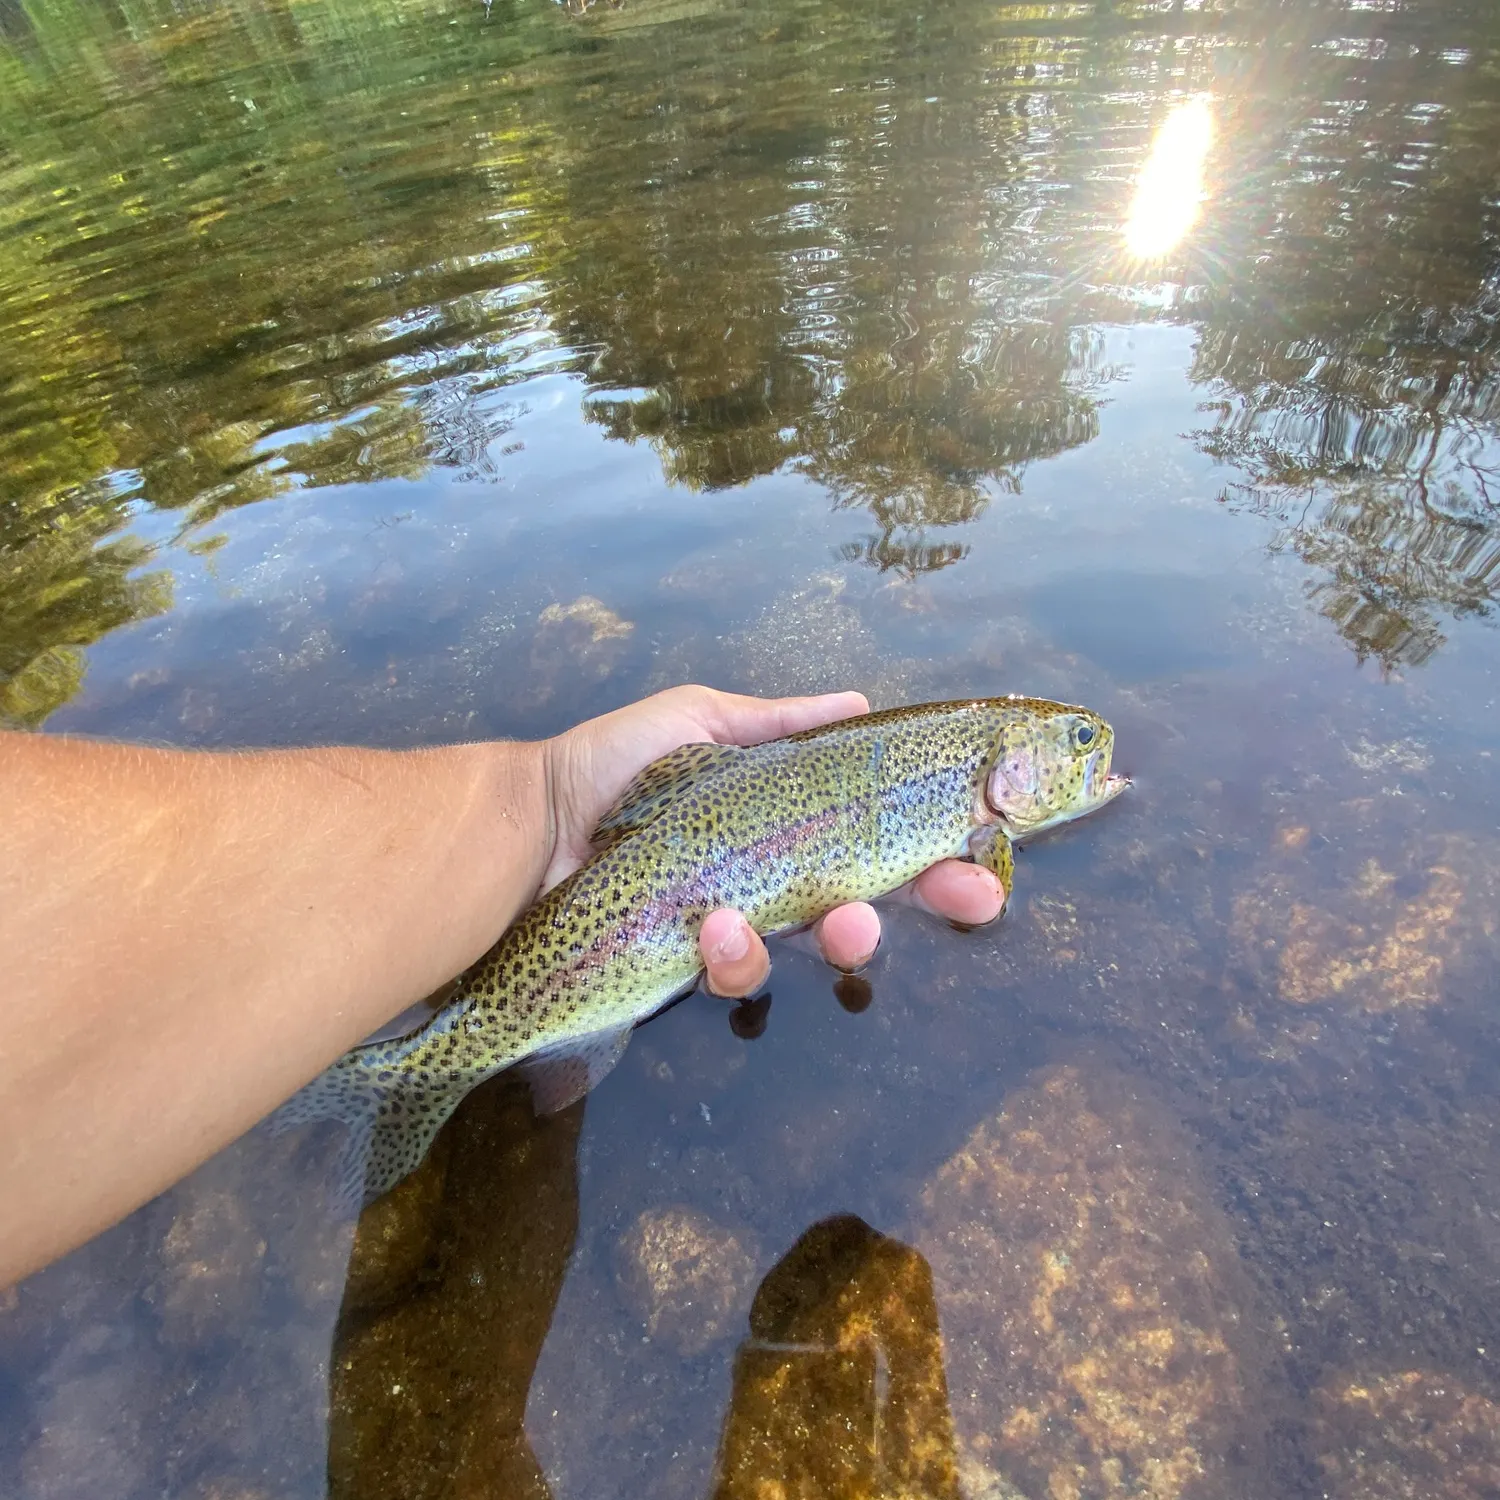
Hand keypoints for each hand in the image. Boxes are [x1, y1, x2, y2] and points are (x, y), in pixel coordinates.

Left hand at [543, 685, 1006, 998]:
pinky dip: (738, 953)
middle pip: (867, 898)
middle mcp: (769, 878)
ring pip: (812, 949)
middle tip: (970, 897)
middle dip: (929, 901)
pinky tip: (717, 927)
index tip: (984, 862)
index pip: (874, 841)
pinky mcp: (691, 963)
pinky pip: (738, 973)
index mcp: (781, 823)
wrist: (536, 820)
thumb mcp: (700, 723)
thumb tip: (858, 702)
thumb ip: (778, 723)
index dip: (935, 855)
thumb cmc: (615, 766)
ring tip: (833, 920)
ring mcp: (735, 925)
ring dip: (841, 934)